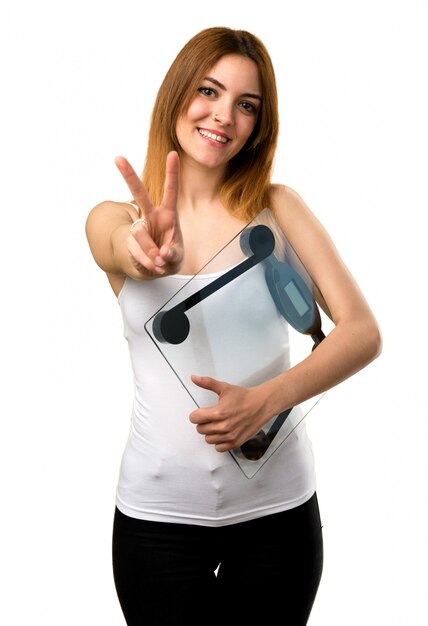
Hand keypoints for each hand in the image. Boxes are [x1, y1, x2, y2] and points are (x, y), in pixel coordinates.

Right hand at [114, 151, 183, 276]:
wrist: (153, 269)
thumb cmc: (169, 257)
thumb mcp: (177, 258)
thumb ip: (172, 254)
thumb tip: (162, 253)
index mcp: (168, 215)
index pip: (171, 191)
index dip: (172, 173)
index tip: (173, 154)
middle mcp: (151, 217)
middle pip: (139, 194)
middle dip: (128, 175)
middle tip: (117, 158)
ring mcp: (138, 228)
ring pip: (140, 234)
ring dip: (152, 253)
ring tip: (160, 262)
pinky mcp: (129, 241)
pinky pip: (136, 251)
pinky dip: (147, 263)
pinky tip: (153, 266)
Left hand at [188, 375, 270, 451]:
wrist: (261, 405)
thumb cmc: (244, 397)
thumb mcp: (224, 388)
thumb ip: (207, 383)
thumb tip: (194, 378)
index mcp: (218, 412)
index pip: (194, 418)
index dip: (197, 414)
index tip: (202, 413)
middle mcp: (223, 426)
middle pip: (200, 429)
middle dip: (204, 423)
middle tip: (212, 417)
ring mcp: (230, 436)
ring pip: (208, 439)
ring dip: (211, 433)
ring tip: (218, 424)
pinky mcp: (236, 442)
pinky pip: (219, 448)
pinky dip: (220, 442)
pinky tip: (224, 433)